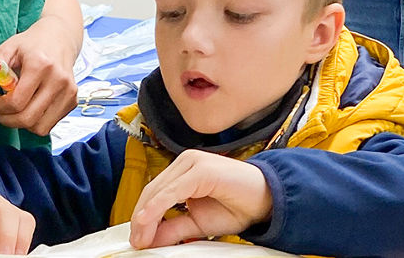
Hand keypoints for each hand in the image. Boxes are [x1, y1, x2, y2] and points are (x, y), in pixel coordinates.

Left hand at [0, 18, 78, 135]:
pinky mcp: (73, 101)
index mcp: (40, 65)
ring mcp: (69, 92)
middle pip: (27, 119)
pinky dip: (36, 121)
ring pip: (39, 128)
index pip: (16, 102)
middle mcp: (58, 80)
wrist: (60, 37)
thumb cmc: (30, 44)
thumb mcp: (6, 50)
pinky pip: (49, 125)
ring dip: (22, 123)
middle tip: (2, 107)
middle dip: (7, 119)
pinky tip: (31, 105)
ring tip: (17, 106)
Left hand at [128, 150, 271, 248]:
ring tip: (142, 238)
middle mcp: (186, 162)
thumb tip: (150, 238)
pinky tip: (148, 221)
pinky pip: (173, 190)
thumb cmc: (237, 207)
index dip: (142, 215)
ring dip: (146, 216)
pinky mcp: (201, 169)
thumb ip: (174, 228)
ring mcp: (193, 162)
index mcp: (184, 170)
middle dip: (141, 219)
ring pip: (159, 189)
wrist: (267, 201)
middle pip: (152, 190)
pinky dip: (157, 207)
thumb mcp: (198, 223)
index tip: (137, 238)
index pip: (154, 192)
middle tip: (137, 242)